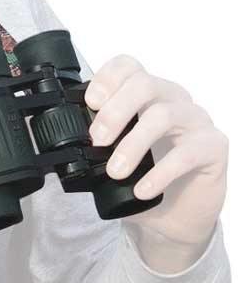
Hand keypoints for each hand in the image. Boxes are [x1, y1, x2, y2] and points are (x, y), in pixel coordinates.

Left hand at [85, 54, 228, 251]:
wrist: (177, 216)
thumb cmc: (144, 176)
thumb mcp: (115, 155)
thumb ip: (99, 141)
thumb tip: (68, 143)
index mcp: (147, 93)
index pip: (128, 67)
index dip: (107, 78)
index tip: (90, 102)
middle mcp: (173, 99)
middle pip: (145, 85)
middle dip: (115, 111)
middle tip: (97, 140)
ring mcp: (196, 121)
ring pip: (164, 115)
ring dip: (134, 144)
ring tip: (115, 171)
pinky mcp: (213, 147)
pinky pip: (188, 153)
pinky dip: (160, 173)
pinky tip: (142, 189)